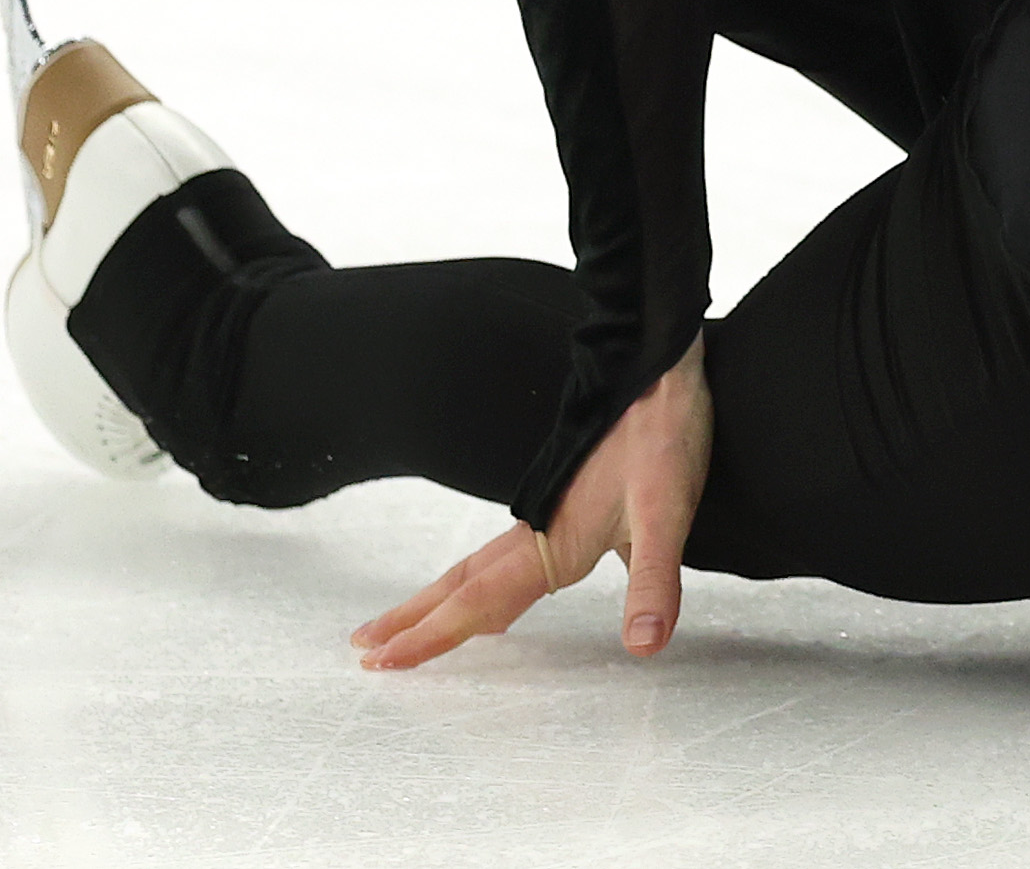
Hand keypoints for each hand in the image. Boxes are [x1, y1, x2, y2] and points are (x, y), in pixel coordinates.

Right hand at [351, 339, 708, 670]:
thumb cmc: (664, 434)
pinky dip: (474, 578)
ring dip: (435, 597)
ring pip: (476, 565)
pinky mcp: (564, 496)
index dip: (430, 635)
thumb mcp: (667, 513)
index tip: (381, 662)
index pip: (477, 601)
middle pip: (460, 583)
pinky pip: (502, 552)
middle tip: (361, 647)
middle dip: (411, 619)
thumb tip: (642, 647)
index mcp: (553, 540)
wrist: (660, 366)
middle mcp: (538, 528)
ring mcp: (547, 510)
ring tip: (402, 620)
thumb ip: (652, 582)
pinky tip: (486, 583)